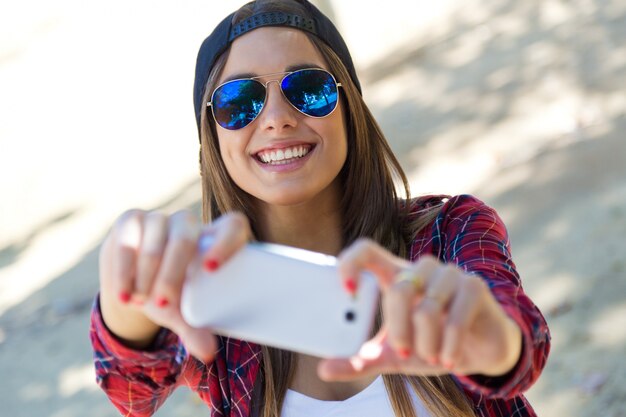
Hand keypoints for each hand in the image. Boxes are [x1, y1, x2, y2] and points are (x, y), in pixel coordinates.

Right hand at [99, 209, 251, 361]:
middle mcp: (189, 224)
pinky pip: (127, 240)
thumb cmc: (170, 294)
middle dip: (172, 272)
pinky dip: (124, 270)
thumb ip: (195, 329)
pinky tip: (125, 292)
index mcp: (215, 238)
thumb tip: (207, 354)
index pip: (233, 227)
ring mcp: (160, 219)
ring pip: (155, 237)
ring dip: (146, 272)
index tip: (211, 270)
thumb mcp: (184, 311)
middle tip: (163, 305)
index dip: (226, 243)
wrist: (132, 281)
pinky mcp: (131, 220)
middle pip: (186, 236)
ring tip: (140, 301)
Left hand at [318, 239, 521, 380]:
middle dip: (398, 330)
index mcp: (395, 275)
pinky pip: (453, 319)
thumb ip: (360, 360)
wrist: (481, 350)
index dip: (351, 262)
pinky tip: (447, 358)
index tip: (346, 292)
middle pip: (398, 289)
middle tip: (404, 350)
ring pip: (426, 308)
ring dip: (426, 343)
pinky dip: (447, 346)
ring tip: (431, 355)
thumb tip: (324, 369)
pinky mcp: (474, 286)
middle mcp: (420, 268)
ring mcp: (449, 274)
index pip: (366, 250)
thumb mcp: (391, 356)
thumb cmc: (431, 344)